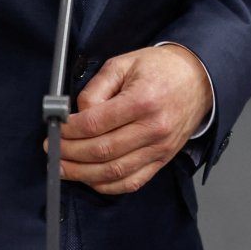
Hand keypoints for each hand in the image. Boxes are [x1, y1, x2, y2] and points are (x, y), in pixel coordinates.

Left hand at [58, 46, 212, 193]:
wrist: (198, 79)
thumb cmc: (160, 69)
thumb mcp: (124, 64)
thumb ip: (96, 88)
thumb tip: (76, 114)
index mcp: (143, 99)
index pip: (96, 123)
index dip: (69, 130)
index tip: (56, 129)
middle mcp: (154, 128)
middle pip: (101, 151)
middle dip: (69, 153)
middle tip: (52, 149)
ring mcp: (160, 148)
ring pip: (113, 172)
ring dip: (82, 174)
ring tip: (63, 167)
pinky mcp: (162, 160)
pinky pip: (131, 183)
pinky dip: (106, 185)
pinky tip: (88, 177)